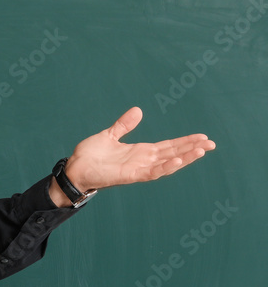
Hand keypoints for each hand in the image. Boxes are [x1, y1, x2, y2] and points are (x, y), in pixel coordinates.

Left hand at [49, 107, 214, 206]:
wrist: (74, 168)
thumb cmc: (90, 155)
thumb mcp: (110, 135)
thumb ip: (124, 125)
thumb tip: (138, 110)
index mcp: (140, 151)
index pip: (168, 146)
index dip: (185, 142)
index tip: (202, 137)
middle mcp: (143, 161)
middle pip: (173, 154)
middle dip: (192, 149)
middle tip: (212, 143)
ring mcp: (138, 169)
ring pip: (167, 164)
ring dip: (184, 158)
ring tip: (202, 151)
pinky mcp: (130, 176)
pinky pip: (152, 173)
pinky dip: (165, 167)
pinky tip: (178, 161)